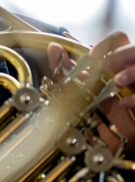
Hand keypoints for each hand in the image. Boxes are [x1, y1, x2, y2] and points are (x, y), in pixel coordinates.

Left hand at [47, 32, 134, 152]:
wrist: (104, 142)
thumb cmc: (92, 112)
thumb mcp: (76, 90)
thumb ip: (65, 69)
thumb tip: (54, 48)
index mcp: (115, 64)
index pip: (119, 39)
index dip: (108, 43)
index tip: (93, 55)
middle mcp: (129, 73)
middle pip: (134, 50)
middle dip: (121, 55)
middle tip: (105, 66)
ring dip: (132, 72)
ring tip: (119, 82)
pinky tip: (125, 104)